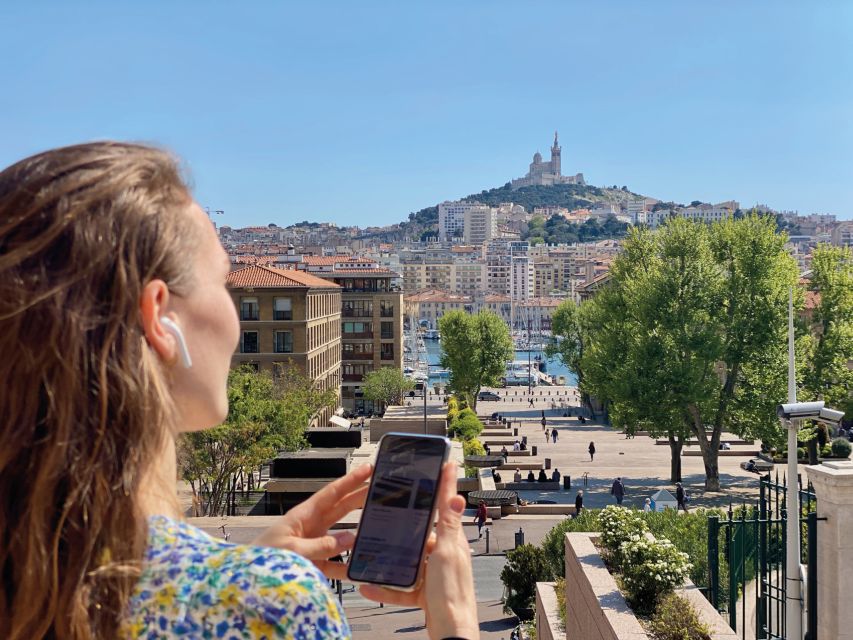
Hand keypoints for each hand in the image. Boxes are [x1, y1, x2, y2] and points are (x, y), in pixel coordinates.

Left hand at [251, 463, 370, 579]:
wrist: (245, 581)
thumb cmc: (261, 559)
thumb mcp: (292, 550)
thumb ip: (321, 546)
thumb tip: (350, 538)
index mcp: (304, 515)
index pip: (332, 493)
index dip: (351, 480)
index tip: (368, 469)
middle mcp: (311, 527)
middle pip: (342, 509)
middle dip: (361, 499)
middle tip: (383, 490)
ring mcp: (314, 545)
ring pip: (343, 537)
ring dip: (359, 535)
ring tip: (379, 530)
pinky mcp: (314, 565)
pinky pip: (336, 564)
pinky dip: (348, 567)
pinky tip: (361, 569)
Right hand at [359, 462, 478, 639]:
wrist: (451, 634)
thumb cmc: (452, 595)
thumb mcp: (447, 554)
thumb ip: (448, 526)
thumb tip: (456, 494)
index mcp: (453, 543)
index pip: (446, 507)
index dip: (444, 485)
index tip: (443, 464)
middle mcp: (444, 556)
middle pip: (422, 535)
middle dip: (404, 526)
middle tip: (388, 509)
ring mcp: (434, 575)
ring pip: (408, 561)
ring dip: (390, 559)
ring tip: (371, 551)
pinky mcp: (424, 594)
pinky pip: (401, 587)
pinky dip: (386, 587)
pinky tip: (368, 585)